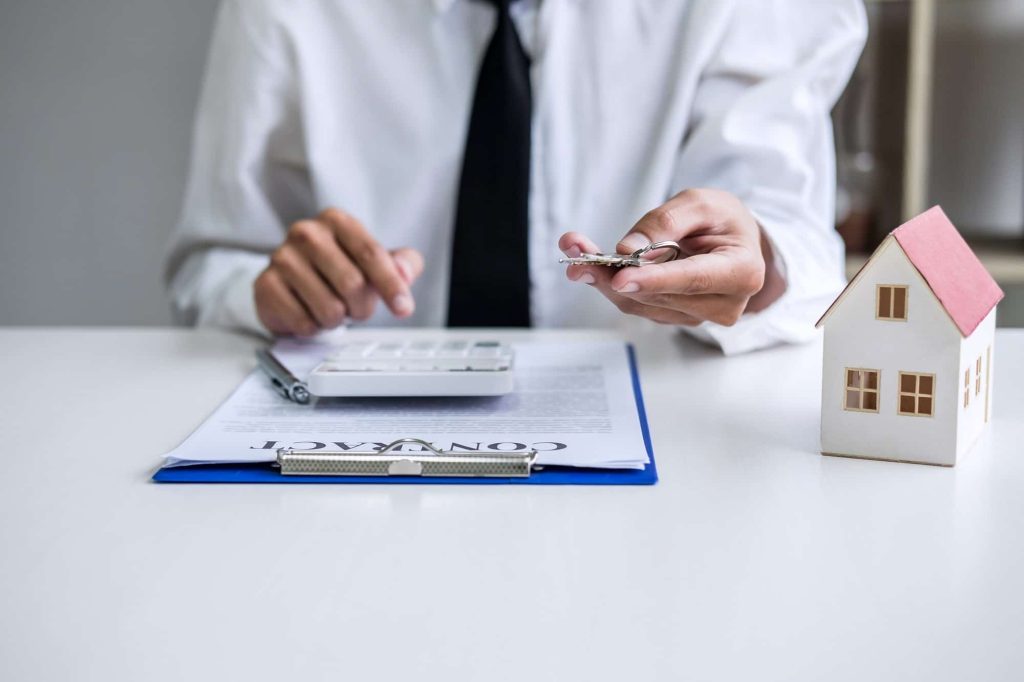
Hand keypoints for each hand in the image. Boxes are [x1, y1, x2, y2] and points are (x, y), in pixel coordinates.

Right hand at [254, 208, 423, 335]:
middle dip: (363, 307)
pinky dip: (314, 327)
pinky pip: (304, 322)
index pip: (371, 253)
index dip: (391, 285)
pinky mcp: (266, 285)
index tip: (404, 309)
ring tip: (331, 308)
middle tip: (357, 309)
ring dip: (337, 319)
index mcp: (336, 221)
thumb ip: (402, 263)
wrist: (292, 286)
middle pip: (352, 284)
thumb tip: (406, 271)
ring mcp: (281, 257)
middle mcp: (306, 233)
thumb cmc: (339, 271)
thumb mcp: (376, 263)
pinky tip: (309, 313)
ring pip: (330, 308)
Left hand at [559, 189, 783, 326]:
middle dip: (612, 272)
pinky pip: (636, 304)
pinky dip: (611, 283)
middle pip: (658, 294)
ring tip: (575, 250)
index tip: (620, 278)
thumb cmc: (723, 220)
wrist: (733, 242)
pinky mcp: (674, 318)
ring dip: (603, 278)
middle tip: (575, 250)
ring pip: (641, 303)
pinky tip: (592, 263)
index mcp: (741, 272)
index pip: (693, 280)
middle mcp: (722, 304)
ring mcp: (697, 317)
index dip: (655, 280)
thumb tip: (627, 249)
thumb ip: (666, 222)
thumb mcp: (700, 203)